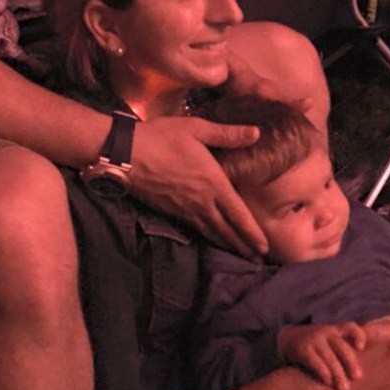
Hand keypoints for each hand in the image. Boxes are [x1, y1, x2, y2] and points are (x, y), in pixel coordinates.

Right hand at [130, 116, 265, 254]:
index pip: (238, 214)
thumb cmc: (162, 138)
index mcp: (213, 183)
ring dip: (226, 245)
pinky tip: (210, 238)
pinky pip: (194, 229)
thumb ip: (227, 134)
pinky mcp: (169, 211)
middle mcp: (201, 202)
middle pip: (226, 230)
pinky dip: (207, 237)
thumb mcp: (197, 128)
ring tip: (240, 256)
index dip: (252, 232)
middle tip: (258, 260)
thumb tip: (256, 132)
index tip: (264, 247)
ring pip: (210, 232)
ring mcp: (184, 209)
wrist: (125, 154)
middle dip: (243, 246)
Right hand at [278, 323, 365, 389]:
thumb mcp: (336, 343)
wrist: (290, 340)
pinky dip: (322, 371)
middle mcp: (326, 333)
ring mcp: (314, 340)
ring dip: (337, 372)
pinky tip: (327, 382)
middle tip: (357, 377)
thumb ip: (354, 352)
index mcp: (338, 331)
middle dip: (350, 362)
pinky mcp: (302, 349)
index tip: (362, 347)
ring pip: (329, 356)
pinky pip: (314, 360)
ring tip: (343, 388)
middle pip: (341, 345)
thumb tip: (383, 360)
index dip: (358, 335)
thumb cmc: (321, 347)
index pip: (351, 328)